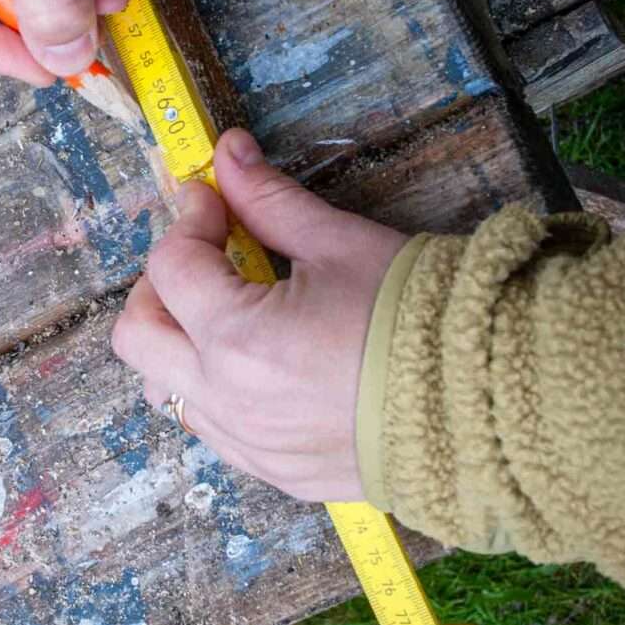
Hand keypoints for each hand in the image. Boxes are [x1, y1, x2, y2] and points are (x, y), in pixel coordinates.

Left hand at [112, 129, 406, 501]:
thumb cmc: (421, 320)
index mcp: (238, 338)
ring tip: (228, 310)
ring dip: (179, 341)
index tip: (216, 200)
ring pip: (166, 389)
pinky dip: (214, 387)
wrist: (486, 406)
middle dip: (158, 284)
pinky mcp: (275, 471)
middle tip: (204, 255)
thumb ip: (270, 201)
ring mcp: (248, 444)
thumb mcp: (341, 243)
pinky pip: (213, 428)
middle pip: (137, 336)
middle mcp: (229, 400)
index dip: (190, 218)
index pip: (172, 265)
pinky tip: (259, 360)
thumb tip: (228, 152)